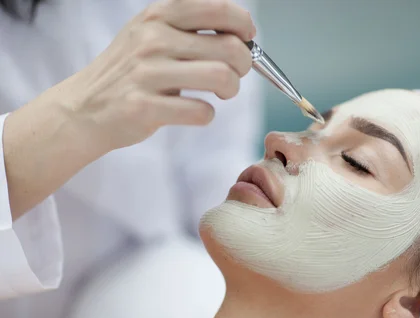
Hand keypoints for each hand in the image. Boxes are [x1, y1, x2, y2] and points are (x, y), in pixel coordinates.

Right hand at [58, 0, 255, 151]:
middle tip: (233, 76)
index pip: (219, 8)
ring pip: (221, 77)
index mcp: (158, 15)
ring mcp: (147, 73)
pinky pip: (201, 111)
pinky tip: (196, 112)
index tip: (246, 39)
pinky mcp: (144, 107)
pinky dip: (207, 115)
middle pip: (230, 47)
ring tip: (221, 94)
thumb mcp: (150, 34)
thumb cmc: (129, 72)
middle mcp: (153, 39)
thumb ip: (189, 29)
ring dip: (231, 90)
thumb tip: (243, 37)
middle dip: (244, 66)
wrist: (84, 107)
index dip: (244, 25)